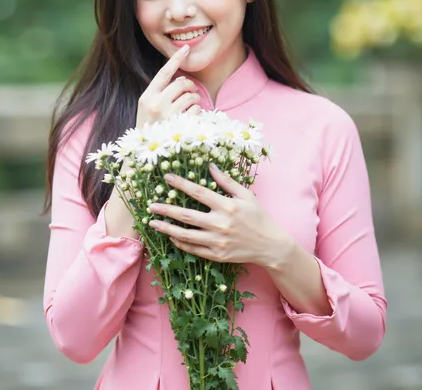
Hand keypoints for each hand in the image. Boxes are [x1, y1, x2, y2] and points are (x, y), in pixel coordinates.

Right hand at [136, 45, 200, 128]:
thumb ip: (159, 93)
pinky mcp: (180, 125)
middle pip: (181, 84)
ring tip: (190, 105)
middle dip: (189, 86)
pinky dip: (197, 111)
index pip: (164, 73)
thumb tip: (180, 80)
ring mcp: (168, 115)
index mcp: (146, 97)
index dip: (176, 59)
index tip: (186, 48)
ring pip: (191, 96)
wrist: (144, 152)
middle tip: (190, 92)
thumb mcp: (146, 108)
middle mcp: (156, 103)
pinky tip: (190, 116)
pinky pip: (196, 109)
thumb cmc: (149, 128)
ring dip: (195, 99)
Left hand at [148, 164, 291, 266]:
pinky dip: (180, 242)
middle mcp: (220, 224)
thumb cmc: (258, 217)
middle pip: (186, 216)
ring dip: (166, 228)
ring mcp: (217, 241)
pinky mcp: (217, 255)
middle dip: (166, 210)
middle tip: (151, 206)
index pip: (198, 192)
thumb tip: (210, 166)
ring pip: (185, 235)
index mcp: (227, 206)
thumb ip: (227, 181)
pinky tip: (170, 236)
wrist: (270, 246)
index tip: (167, 178)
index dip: (181, 184)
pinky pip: (193, 249)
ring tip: (152, 223)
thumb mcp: (246, 195)